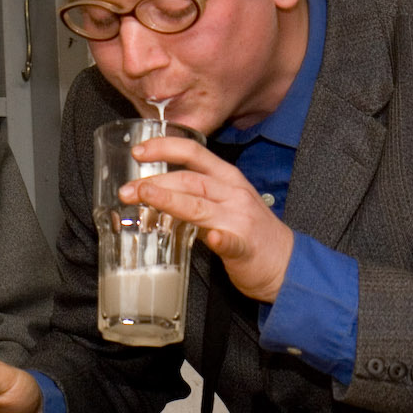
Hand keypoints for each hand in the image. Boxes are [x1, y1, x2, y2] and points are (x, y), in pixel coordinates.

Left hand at [124, 135, 293, 302]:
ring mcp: (240, 220)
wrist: (286, 264)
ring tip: (145, 197)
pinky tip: (211, 238)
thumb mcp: (223, 203)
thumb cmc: (250, 232)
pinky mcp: (246, 247)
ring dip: (169, 200)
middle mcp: (233, 194)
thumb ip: (193, 194)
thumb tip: (151, 190)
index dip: (164, 147)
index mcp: (227, 178)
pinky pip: (232, 241)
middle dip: (153, 182)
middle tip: (126, 190)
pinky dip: (220, 239)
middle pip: (189, 179)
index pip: (193, 152)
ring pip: (200, 205)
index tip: (137, 151)